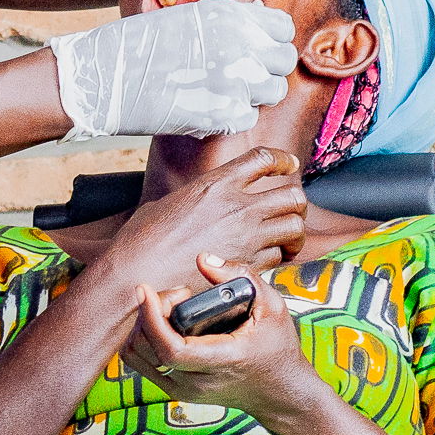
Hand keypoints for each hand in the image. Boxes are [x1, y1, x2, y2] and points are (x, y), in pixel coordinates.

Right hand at [48, 0, 298, 141]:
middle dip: (266, 70)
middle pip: (283, 62)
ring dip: (254, 95)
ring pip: (273, 93)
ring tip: (224, 94)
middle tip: (241, 78)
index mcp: (231, 16)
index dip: (271, 41)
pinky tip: (209, 109)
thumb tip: (262, 14)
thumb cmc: (139, 46)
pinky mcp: (222, 115)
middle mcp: (239, 45)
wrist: (104, 78)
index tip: (256, 51)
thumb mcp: (186, 16)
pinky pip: (248, 118)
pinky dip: (233, 117)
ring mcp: (234, 82)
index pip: (282, 28)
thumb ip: (229, 19)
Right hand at [95, 147, 306, 302]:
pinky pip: (277, 258)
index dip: (283, 160)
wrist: (138, 274)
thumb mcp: (167, 203)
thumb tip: (200, 201)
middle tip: (289, 210)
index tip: (290, 165)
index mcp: (216, 183)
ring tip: (286, 239)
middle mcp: (237, 207)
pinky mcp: (247, 266)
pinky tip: (267, 260)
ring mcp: (246, 237)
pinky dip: (277, 258)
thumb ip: (196, 197)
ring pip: (294, 227)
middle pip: (292, 195)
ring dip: (294, 233)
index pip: (263, 159)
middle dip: (296, 202)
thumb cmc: (142, 240)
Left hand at [123, 256, 324, 423]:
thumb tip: (202, 260)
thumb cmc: (278, 347)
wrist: (281, 393)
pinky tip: (165, 323)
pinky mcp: (175, 391)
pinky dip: (142, 337)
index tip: (146, 289)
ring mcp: (183, 391)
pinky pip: (139, 363)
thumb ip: (241, 277)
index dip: (151, 317)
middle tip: (178, 294)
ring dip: (142, 325)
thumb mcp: (272, 306)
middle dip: (148, 312)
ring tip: (171, 309)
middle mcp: (198, 382)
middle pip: (146, 348)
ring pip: (135, 356)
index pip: (172, 349)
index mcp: (223, 361)